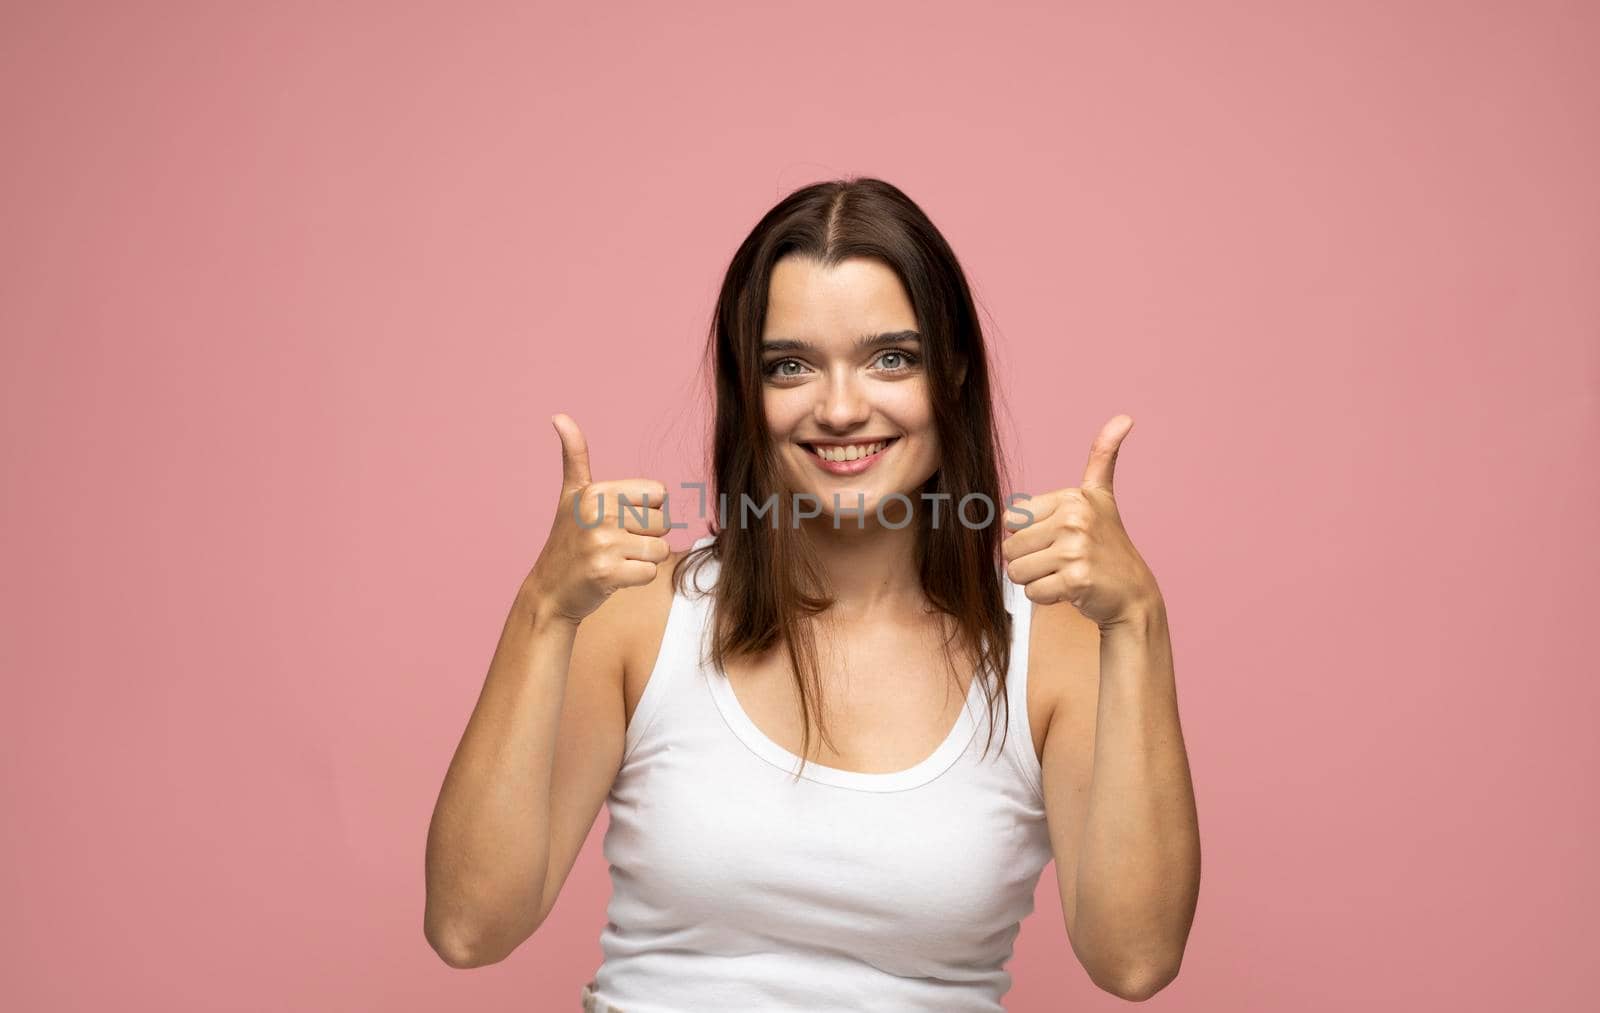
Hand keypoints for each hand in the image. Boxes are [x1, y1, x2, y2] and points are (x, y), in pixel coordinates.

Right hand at [523, 413, 672, 624]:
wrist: (549, 591)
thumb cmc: (568, 541)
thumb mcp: (571, 495)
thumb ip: (574, 455)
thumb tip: (559, 416)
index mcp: (596, 491)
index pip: (659, 493)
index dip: (646, 510)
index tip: (619, 521)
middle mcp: (598, 514)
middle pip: (663, 523)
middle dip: (646, 537)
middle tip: (614, 544)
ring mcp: (601, 544)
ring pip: (660, 549)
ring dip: (643, 560)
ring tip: (615, 560)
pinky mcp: (607, 574)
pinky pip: (651, 573)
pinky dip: (637, 579)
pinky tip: (613, 577)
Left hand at [1001, 414, 1162, 628]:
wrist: (1133, 593)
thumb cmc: (1107, 545)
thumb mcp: (1102, 497)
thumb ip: (1103, 457)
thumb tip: (1124, 418)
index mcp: (1072, 498)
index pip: (1011, 520)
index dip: (1026, 534)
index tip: (1055, 537)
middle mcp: (1074, 519)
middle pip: (1010, 547)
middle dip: (1028, 561)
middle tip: (1059, 561)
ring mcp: (1076, 550)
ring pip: (1017, 571)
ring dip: (1035, 580)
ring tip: (1063, 574)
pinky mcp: (1076, 580)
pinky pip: (1033, 592)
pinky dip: (1046, 597)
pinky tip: (1070, 590)